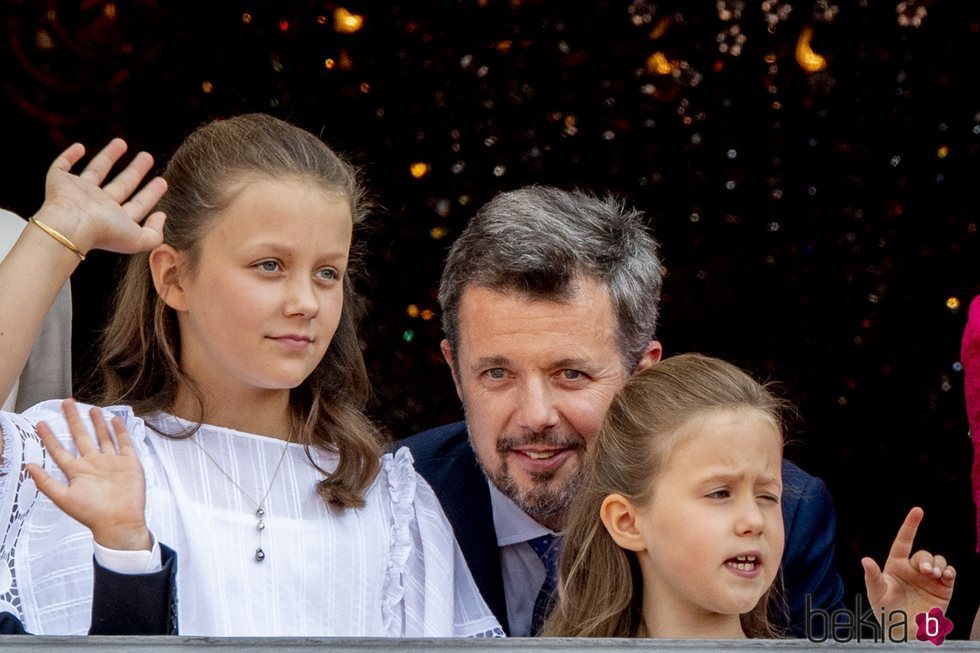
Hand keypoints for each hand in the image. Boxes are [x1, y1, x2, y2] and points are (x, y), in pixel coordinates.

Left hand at [25, 399, 150, 551]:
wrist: (119, 521)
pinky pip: (124, 443)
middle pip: (81, 436)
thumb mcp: (64, 498)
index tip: (41, 423)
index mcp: (77, 471)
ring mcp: (111, 461)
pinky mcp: (128, 462)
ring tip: (91, 408)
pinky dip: (120, 431)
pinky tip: (115, 420)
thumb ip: (46, 482)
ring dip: (97, 423)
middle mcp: (93, 463)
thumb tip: (28, 466)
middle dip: (73, 420)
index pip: (60, 450)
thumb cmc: (91, 513)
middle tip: (67, 403)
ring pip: (102, 437)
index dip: (50, 437)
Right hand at [33, 139, 167, 255]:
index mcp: (116, 219)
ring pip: (96, 171)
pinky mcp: (58, 181)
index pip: (138, 204)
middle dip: (135, 171)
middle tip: (147, 157)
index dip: (151, 193)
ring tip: (122, 142)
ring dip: (109, 156)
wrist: (70, 224)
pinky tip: (80, 147)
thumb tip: (162, 216)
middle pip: (122, 184)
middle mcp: (98, 205)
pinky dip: (69, 156)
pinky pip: (62, 166)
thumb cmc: (105, 232)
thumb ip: (155, 233)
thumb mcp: (139, 239)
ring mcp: (78, 193)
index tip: (162, 181)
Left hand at [861, 507, 954, 624]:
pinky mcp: (943, 588)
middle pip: (923, 554)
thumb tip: (865, 560)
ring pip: (938, 561)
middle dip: (926, 560)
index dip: (910, 525)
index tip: (918, 510)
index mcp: (896, 564)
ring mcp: (929, 578)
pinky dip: (949, 571)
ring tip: (933, 576)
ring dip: (938, 565)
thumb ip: (873, 577)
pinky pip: (950, 573)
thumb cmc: (886, 610)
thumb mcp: (877, 593)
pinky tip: (945, 576)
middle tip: (925, 571)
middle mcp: (913, 568)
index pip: (904, 540)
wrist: (904, 629)